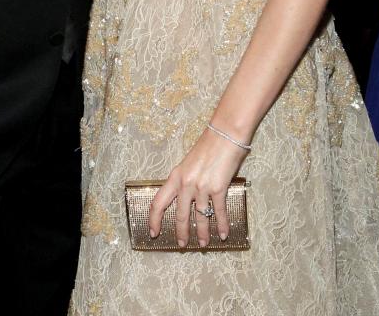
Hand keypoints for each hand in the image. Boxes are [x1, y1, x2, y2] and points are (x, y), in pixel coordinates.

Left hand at [148, 128, 246, 246]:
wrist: (225, 134)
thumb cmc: (208, 145)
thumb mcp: (189, 163)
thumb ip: (185, 180)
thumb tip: (185, 198)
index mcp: (175, 176)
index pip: (158, 202)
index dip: (154, 219)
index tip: (153, 232)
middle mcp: (186, 183)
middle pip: (180, 215)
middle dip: (181, 232)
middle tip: (182, 244)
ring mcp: (202, 187)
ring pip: (200, 217)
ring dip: (202, 233)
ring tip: (203, 244)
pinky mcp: (218, 188)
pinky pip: (218, 212)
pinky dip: (222, 225)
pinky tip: (223, 234)